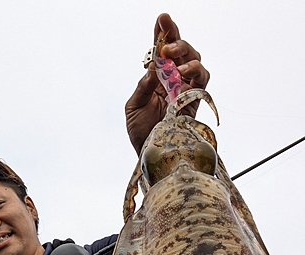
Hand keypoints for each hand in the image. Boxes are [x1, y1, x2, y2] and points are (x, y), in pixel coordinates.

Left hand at [125, 13, 209, 154]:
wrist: (150, 154)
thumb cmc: (141, 132)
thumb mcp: (134, 107)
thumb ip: (142, 87)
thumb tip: (152, 67)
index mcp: (157, 80)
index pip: (161, 53)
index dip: (162, 34)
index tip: (161, 19)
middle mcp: (173, 82)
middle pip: (182, 52)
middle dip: (175, 39)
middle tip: (166, 37)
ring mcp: (185, 91)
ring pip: (196, 62)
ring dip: (186, 53)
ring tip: (173, 53)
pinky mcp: (195, 102)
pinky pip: (202, 81)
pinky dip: (196, 72)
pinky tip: (184, 70)